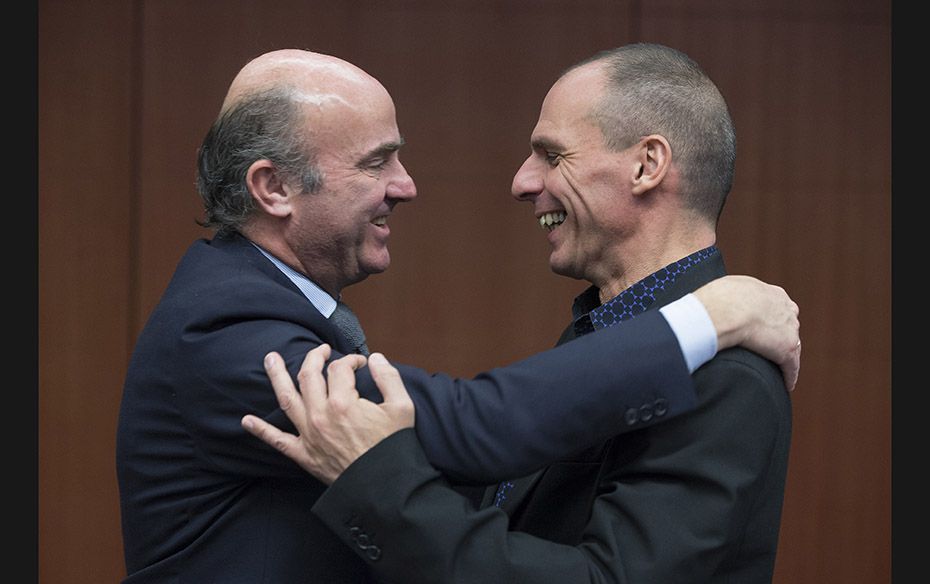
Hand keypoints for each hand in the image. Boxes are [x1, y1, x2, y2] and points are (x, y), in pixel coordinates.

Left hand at [241, 344, 414, 483]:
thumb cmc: (394, 448)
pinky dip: (261, 431)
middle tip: (320, 349)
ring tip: (270, 359)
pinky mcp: (304, 454)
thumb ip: (389, 377)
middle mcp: (321, 415)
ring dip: (276, 376)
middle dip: (314, 357)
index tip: (361, 363)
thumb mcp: (402, 408)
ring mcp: (309, 434)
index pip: (340, 368)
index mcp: (344, 402)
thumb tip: (375, 358)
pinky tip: (246, 421)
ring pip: (287, 399)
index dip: (351, 360)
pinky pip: (277, 441)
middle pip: (309, 375)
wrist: (384, 488)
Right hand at [694, 275, 800, 390]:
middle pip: (788, 326)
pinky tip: (785, 384)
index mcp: (773, 294)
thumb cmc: (718, 299)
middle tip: (767, 349)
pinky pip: (791, 367)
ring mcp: (789, 330)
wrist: (725, 311)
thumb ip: (734, 295)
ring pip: (792, 347)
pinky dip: (788, 376)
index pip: (778, 308)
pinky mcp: (787, 350)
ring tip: (776, 370)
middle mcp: (786, 310)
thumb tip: (722, 302)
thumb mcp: (729, 288)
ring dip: (784, 357)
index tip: (762, 327)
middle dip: (780, 336)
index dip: (770, 319)